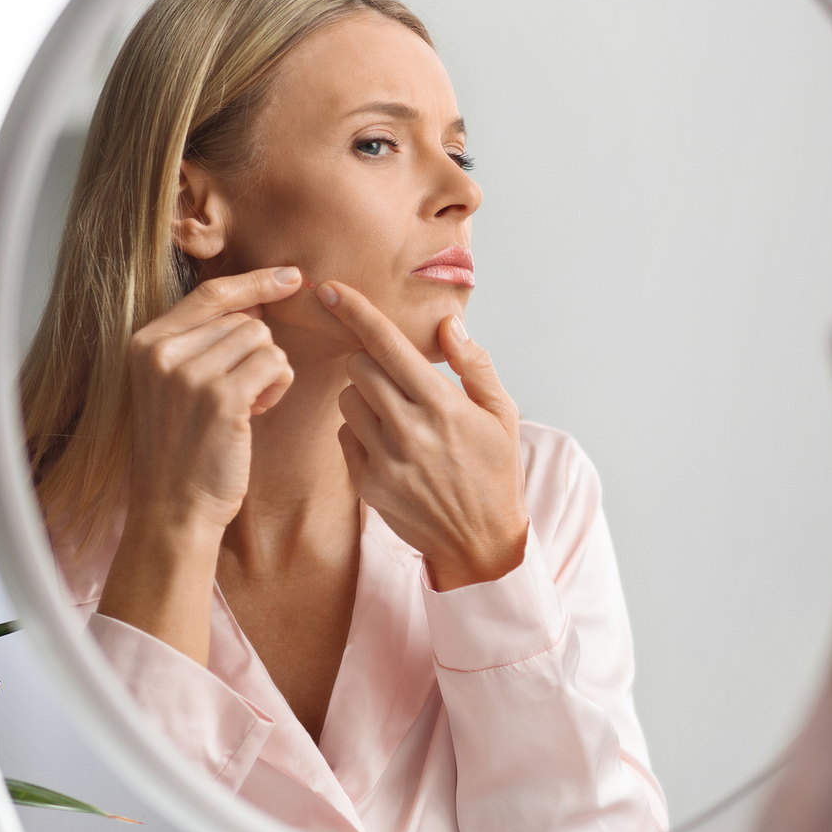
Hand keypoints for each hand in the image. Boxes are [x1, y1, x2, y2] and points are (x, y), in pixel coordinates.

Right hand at [124, 266, 301, 535]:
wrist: (173, 508)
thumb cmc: (183, 448)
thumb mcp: (173, 385)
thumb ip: (201, 341)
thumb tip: (256, 302)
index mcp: (145, 343)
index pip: (211, 293)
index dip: (255, 281)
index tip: (290, 276)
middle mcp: (162, 352)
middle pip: (245, 318)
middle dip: (256, 352)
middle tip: (239, 394)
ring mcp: (190, 373)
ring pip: (264, 340)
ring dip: (269, 371)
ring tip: (245, 406)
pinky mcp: (221, 398)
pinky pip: (275, 364)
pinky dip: (278, 386)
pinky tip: (257, 412)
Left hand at [318, 281, 528, 590]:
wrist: (481, 542)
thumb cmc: (495, 473)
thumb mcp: (502, 414)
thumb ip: (475, 365)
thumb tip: (448, 325)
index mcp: (444, 406)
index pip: (388, 346)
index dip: (356, 312)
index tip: (328, 289)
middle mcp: (411, 430)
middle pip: (358, 367)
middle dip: (370, 362)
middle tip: (396, 379)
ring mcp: (386, 460)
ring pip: (347, 401)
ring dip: (364, 398)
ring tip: (398, 417)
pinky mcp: (368, 484)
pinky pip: (346, 436)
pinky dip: (361, 432)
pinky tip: (392, 447)